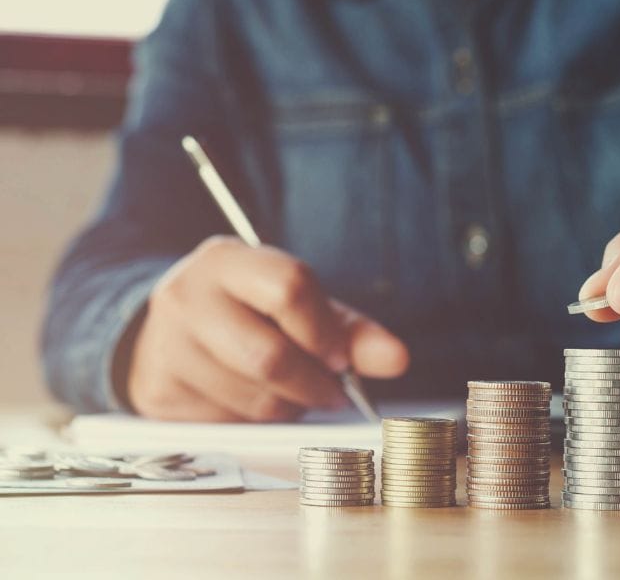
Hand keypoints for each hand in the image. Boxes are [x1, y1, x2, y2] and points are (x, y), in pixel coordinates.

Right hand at [128, 236, 408, 420]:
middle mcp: (186, 297)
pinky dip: (257, 422)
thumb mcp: (295, 305)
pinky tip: (255, 402)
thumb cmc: (246, 313)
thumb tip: (396, 359)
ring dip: (290, 407)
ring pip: (253, 399)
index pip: (287, 288)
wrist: (165, 333)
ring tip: (292, 393)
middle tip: (332, 393)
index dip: (325, 332)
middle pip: (269, 356)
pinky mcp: (158, 393)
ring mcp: (166, 347)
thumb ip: (349, 329)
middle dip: (313, 385)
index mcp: (226, 261)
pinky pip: (229, 424)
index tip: (341, 359)